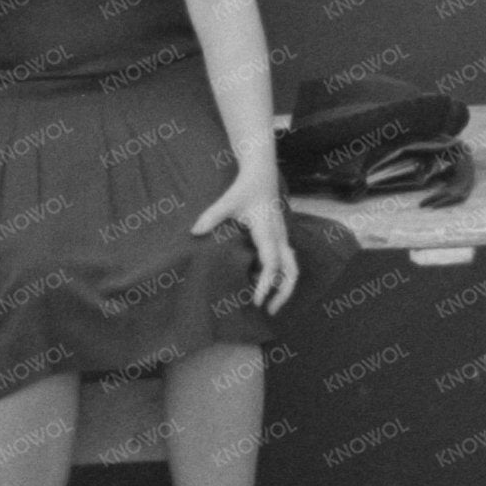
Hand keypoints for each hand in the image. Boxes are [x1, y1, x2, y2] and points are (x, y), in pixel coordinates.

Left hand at [195, 168, 299, 312]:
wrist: (262, 173)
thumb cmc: (245, 188)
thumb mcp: (228, 200)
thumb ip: (212, 216)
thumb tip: (194, 232)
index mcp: (268, 232)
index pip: (271, 264)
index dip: (265, 284)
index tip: (256, 301)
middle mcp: (279, 237)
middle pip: (291, 271)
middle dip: (284, 293)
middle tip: (268, 311)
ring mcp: (282, 238)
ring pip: (291, 267)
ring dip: (283, 286)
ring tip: (267, 304)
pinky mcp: (279, 238)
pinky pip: (284, 262)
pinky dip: (276, 276)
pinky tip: (257, 283)